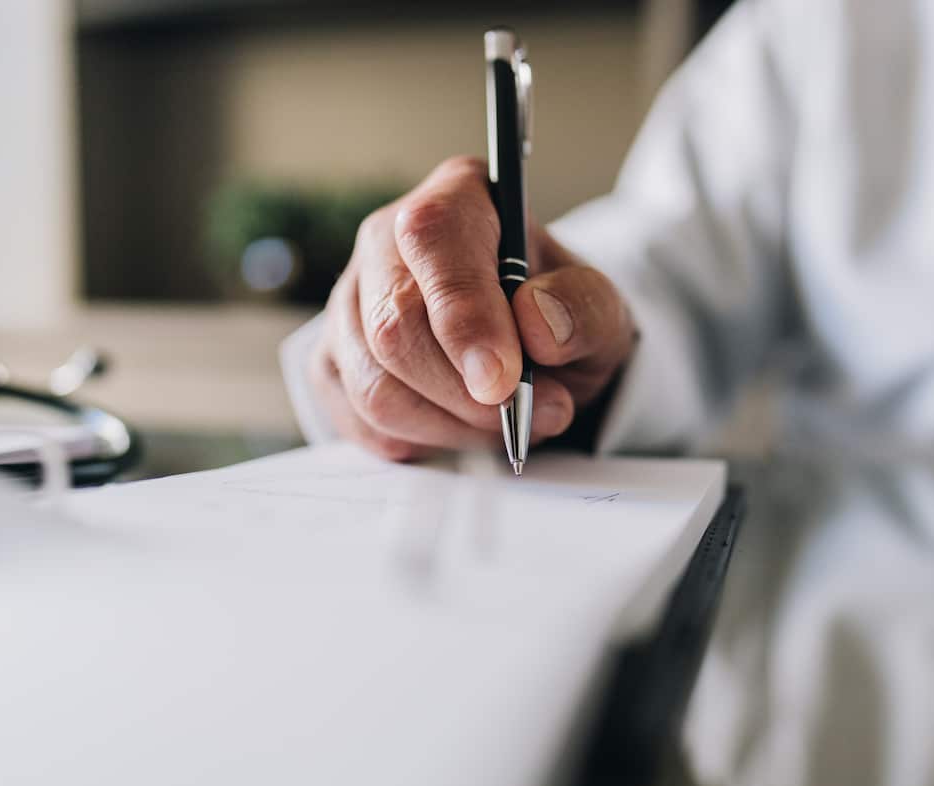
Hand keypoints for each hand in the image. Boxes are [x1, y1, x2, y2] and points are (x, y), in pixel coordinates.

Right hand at [309, 156, 635, 460]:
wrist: (536, 355)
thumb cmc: (561, 320)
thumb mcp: (601, 311)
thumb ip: (584, 308)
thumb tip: (537, 322)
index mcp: (461, 198)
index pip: (435, 239)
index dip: (464, 316)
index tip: (503, 380)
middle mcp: (388, 237)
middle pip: (395, 323)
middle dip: (464, 391)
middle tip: (523, 413)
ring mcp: (350, 299)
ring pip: (373, 382)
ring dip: (448, 424)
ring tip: (502, 422)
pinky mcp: (332, 359)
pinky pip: (359, 417)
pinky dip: (419, 440)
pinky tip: (460, 427)